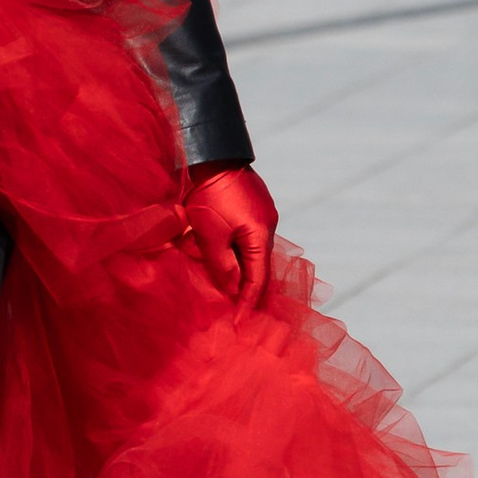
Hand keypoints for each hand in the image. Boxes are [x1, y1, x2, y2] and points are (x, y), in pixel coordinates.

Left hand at [185, 163, 276, 310]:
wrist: (210, 154)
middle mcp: (269, 225)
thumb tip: (234, 290)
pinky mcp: (255, 204)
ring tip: (231, 288)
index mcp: (261, 234)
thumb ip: (223, 266)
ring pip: (255, 250)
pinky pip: (251, 236)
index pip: (258, 279)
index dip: (248, 303)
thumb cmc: (207, 195)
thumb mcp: (210, 236)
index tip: (240, 324)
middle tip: (238, 311)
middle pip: (260, 265)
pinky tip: (230, 257)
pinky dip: (242, 251)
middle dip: (248, 289)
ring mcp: (264, 213)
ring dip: (244, 268)